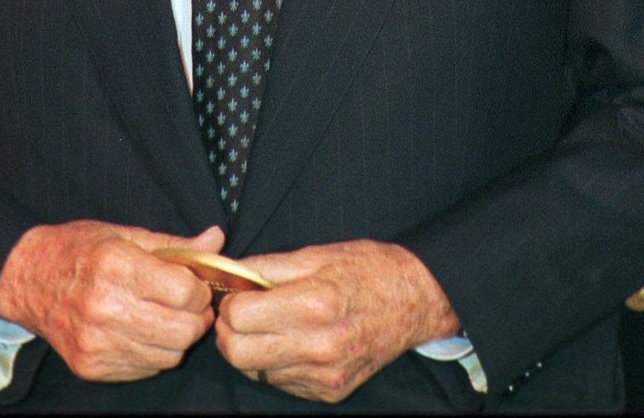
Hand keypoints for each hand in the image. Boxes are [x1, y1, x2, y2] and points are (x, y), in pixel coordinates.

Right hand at [0, 220, 223, 381]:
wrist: (28, 280)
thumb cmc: (79, 250)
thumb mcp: (126, 234)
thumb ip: (174, 244)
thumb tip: (216, 240)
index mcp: (116, 265)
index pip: (184, 292)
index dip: (200, 288)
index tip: (195, 283)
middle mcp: (105, 307)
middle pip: (182, 330)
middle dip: (197, 317)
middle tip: (191, 304)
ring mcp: (96, 342)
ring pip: (168, 355)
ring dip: (179, 338)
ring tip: (168, 317)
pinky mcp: (91, 367)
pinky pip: (145, 369)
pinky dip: (154, 353)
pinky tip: (144, 331)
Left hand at [214, 239, 459, 403]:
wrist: (414, 300)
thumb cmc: (367, 270)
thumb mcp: (316, 253)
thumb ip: (267, 267)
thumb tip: (230, 272)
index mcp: (313, 303)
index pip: (239, 317)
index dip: (229, 302)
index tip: (235, 293)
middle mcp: (318, 346)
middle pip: (238, 354)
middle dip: (228, 332)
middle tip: (238, 313)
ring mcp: (325, 374)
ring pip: (257, 371)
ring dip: (252, 349)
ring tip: (269, 324)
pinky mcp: (330, 390)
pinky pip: (282, 383)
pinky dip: (277, 363)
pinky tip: (293, 341)